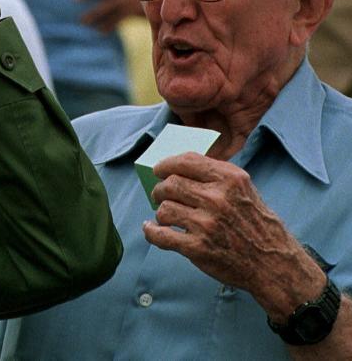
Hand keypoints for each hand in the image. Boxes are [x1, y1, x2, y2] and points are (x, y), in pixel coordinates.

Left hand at [145, 152, 324, 320]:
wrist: (274, 264)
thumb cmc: (257, 225)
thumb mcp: (245, 190)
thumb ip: (216, 176)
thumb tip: (178, 167)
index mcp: (230, 179)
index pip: (186, 161)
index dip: (166, 164)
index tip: (158, 169)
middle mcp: (218, 198)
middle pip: (170, 184)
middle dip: (160, 189)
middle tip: (159, 195)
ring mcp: (206, 224)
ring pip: (164, 209)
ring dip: (160, 212)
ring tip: (165, 216)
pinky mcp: (197, 248)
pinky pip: (160, 235)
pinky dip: (150, 231)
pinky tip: (151, 228)